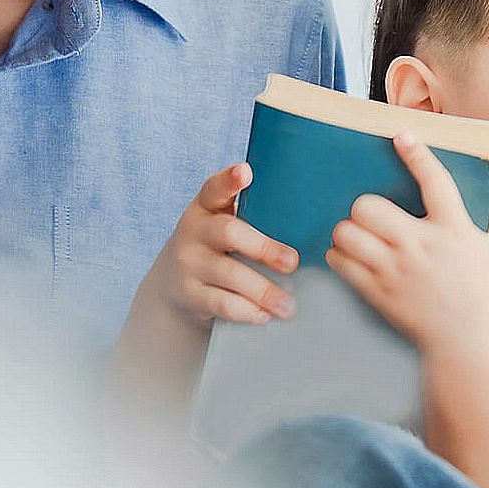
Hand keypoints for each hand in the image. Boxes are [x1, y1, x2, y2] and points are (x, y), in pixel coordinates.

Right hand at [136, 163, 299, 326]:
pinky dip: (245, 311)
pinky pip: (220, 303)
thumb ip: (255, 213)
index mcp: (207, 206)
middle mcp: (194, 231)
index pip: (215, 188)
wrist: (174, 285)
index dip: (229, 179)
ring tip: (289, 305)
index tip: (246, 172)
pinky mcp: (189, 294)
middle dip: (263, 247)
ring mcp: (188, 264)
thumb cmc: (218, 246)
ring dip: (263, 290)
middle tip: (293, 262)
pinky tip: (265, 315)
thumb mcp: (224, 222)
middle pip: (229, 233)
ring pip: (229, 274)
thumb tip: (314, 212)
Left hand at [327, 132, 488, 352]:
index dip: (416, 155)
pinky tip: (350, 257)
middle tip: (374, 217)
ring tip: (357, 236)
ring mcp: (396, 269)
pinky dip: (341, 256)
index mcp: (455, 230)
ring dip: (348, 231)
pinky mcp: (378, 292)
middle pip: (369, 206)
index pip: (434, 182)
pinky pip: (342, 263)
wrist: (472, 346)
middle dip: (366, 206)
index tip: (400, 136)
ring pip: (348, 233)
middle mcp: (421, 245)